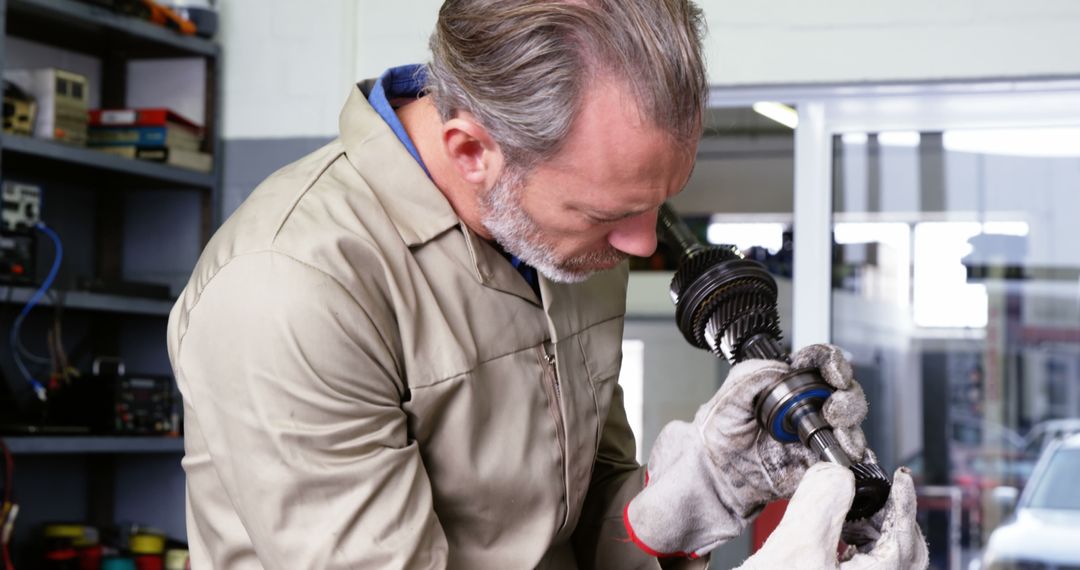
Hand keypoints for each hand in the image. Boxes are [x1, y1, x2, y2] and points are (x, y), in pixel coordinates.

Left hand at [623, 344, 868, 558]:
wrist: (706, 485)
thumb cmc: (710, 443)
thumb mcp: (726, 399)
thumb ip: (753, 375)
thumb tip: (783, 367)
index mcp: (780, 390)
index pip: (816, 367)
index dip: (829, 363)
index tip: (830, 369)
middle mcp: (798, 413)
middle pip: (841, 395)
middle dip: (846, 395)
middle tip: (835, 404)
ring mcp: (808, 441)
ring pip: (847, 426)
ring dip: (850, 424)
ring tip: (838, 426)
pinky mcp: (812, 469)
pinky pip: (841, 461)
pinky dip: (850, 455)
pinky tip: (844, 450)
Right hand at [737, 462, 928, 568]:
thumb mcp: (795, 547)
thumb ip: (821, 503)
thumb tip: (835, 475)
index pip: (905, 536)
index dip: (903, 500)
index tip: (898, 478)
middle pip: (901, 552)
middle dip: (886, 517)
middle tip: (867, 494)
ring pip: (882, 563)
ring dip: (869, 534)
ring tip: (846, 515)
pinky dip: (855, 552)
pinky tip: (834, 543)